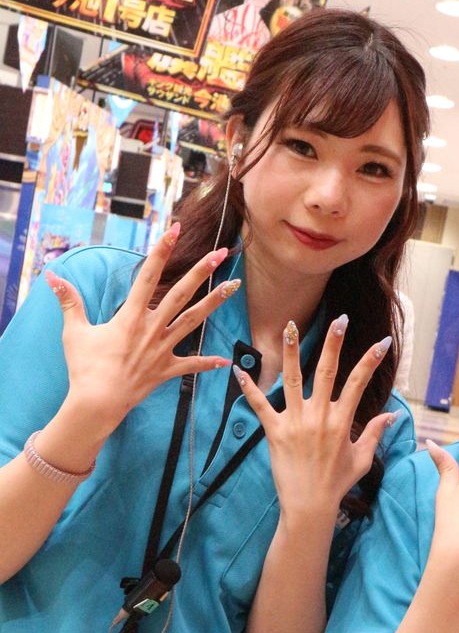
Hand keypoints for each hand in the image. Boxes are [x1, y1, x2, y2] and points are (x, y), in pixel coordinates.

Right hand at [48, 223, 234, 432]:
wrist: (97, 402)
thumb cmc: (84, 367)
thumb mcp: (75, 331)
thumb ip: (69, 300)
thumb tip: (51, 275)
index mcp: (131, 316)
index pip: (149, 275)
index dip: (162, 250)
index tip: (175, 229)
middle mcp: (152, 328)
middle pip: (181, 293)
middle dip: (202, 271)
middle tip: (221, 253)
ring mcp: (162, 349)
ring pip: (193, 321)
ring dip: (214, 303)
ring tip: (233, 287)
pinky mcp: (167, 370)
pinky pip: (191, 365)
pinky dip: (207, 363)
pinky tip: (225, 360)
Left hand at [233, 316, 396, 520]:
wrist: (310, 506)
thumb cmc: (337, 484)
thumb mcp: (362, 459)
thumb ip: (376, 433)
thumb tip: (393, 415)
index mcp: (342, 421)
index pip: (359, 383)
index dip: (371, 361)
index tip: (380, 342)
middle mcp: (320, 417)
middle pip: (327, 372)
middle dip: (333, 344)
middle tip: (338, 320)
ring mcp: (296, 423)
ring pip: (293, 380)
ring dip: (292, 352)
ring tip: (290, 327)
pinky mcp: (274, 432)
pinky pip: (260, 406)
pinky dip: (249, 389)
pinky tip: (238, 371)